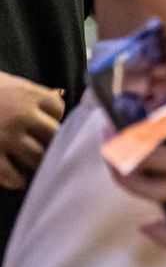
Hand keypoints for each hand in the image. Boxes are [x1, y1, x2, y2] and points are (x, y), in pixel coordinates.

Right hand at [0, 73, 63, 188]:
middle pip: (53, 135)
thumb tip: (59, 93)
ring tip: (35, 169)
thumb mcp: (6, 84)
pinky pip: (11, 175)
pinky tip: (17, 181)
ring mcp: (5, 136)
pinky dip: (16, 181)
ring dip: (38, 165)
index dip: (52, 119)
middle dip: (51, 144)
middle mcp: (21, 115)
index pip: (58, 110)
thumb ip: (31, 92)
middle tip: (48, 152)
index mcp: (27, 94)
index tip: (43, 125)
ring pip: (38, 157)